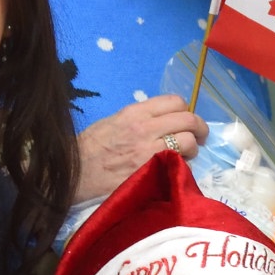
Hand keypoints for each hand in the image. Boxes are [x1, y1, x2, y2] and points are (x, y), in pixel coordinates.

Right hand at [73, 93, 206, 206]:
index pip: (175, 101)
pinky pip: (180, 165)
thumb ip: (140, 118)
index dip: (186, 111)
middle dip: (200, 129)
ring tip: (185, 155)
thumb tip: (165, 119)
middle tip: (200, 138)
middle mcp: (145, 128)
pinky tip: (173, 169)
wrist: (74, 172)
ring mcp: (149, 151)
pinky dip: (182, 167)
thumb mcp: (112, 121)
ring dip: (193, 149)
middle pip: (189, 120)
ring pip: (189, 143)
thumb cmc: (90, 148)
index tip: (187, 120)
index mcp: (134, 113)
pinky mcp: (151, 172)